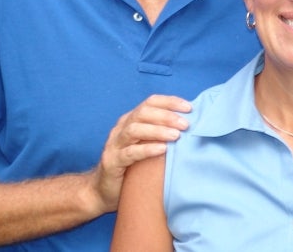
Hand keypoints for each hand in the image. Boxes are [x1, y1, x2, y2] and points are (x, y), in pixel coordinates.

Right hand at [87, 95, 191, 214]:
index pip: (150, 102)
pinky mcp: (112, 162)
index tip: (189, 108)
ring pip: (135, 130)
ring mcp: (114, 145)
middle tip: (185, 124)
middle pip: (143, 113)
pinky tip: (161, 149)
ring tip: (176, 135)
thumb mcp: (146, 146)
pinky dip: (146, 149)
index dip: (170, 102)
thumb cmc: (131, 167)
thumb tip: (189, 126)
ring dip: (158, 130)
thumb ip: (160, 134)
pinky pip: (129, 153)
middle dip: (166, 116)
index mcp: (130, 120)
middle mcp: (121, 128)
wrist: (102, 191)